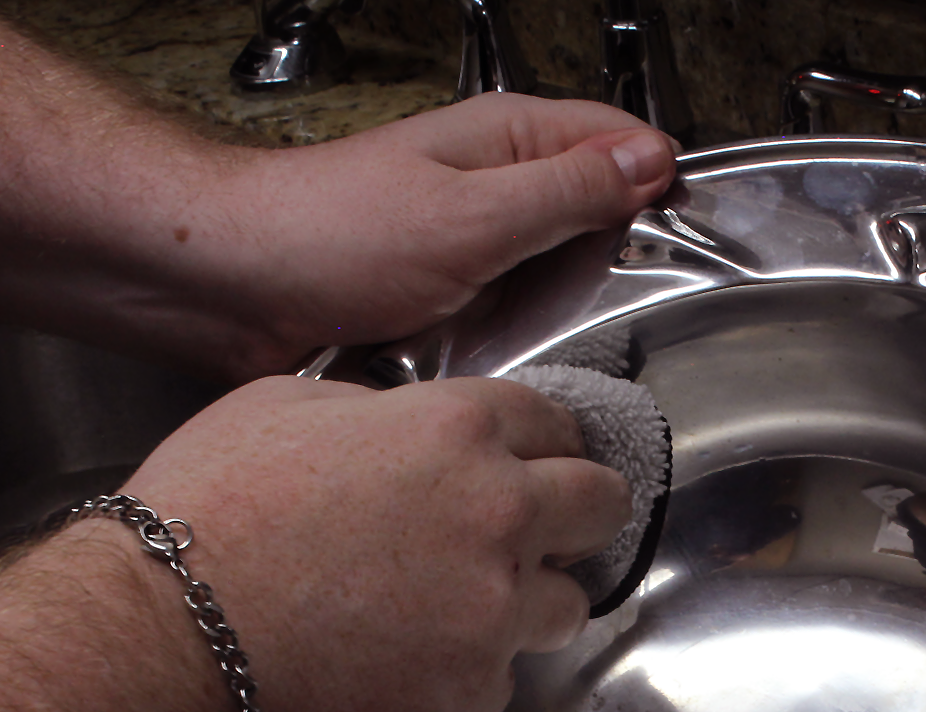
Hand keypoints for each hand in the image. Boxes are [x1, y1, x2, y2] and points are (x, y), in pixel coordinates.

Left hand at [0, 21, 675, 381]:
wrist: (239, 287)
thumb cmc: (331, 236)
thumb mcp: (474, 216)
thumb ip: (568, 191)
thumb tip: (649, 163)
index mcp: (511, 139)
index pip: (621, 141)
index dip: (657, 188)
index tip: (676, 239)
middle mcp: (498, 181)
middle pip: (598, 216)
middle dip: (599, 263)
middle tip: (566, 296)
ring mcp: (475, 236)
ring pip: (558, 273)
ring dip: (550, 307)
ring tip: (514, 324)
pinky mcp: (452, 286)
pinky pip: (513, 310)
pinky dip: (512, 332)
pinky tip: (491, 346)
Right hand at [0, 370, 627, 711]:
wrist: (165, 635)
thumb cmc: (206, 513)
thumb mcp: (288, 405)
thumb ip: (384, 410)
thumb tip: (412, 428)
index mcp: (459, 431)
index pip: (558, 424)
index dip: (545, 443)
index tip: (538, 461)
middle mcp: (499, 515)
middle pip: (603, 506)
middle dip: (578, 512)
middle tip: (544, 529)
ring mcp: (494, 610)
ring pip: (570, 602)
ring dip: (532, 598)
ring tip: (467, 604)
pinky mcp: (475, 690)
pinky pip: (505, 675)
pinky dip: (472, 668)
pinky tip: (412, 658)